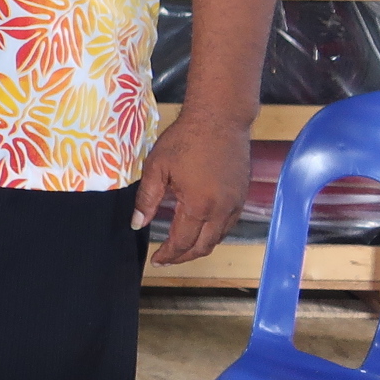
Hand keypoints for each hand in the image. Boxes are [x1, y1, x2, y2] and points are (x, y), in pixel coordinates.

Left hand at [134, 110, 250, 263]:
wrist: (219, 119)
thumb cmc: (184, 140)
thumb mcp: (157, 167)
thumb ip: (147, 199)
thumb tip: (137, 224)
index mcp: (198, 206)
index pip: (182, 242)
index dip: (168, 254)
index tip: (156, 260)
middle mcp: (221, 211)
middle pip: (204, 246)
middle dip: (184, 257)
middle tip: (166, 259)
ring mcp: (235, 204)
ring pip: (218, 238)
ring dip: (200, 246)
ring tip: (181, 248)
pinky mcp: (242, 196)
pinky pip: (228, 224)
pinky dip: (214, 233)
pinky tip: (200, 229)